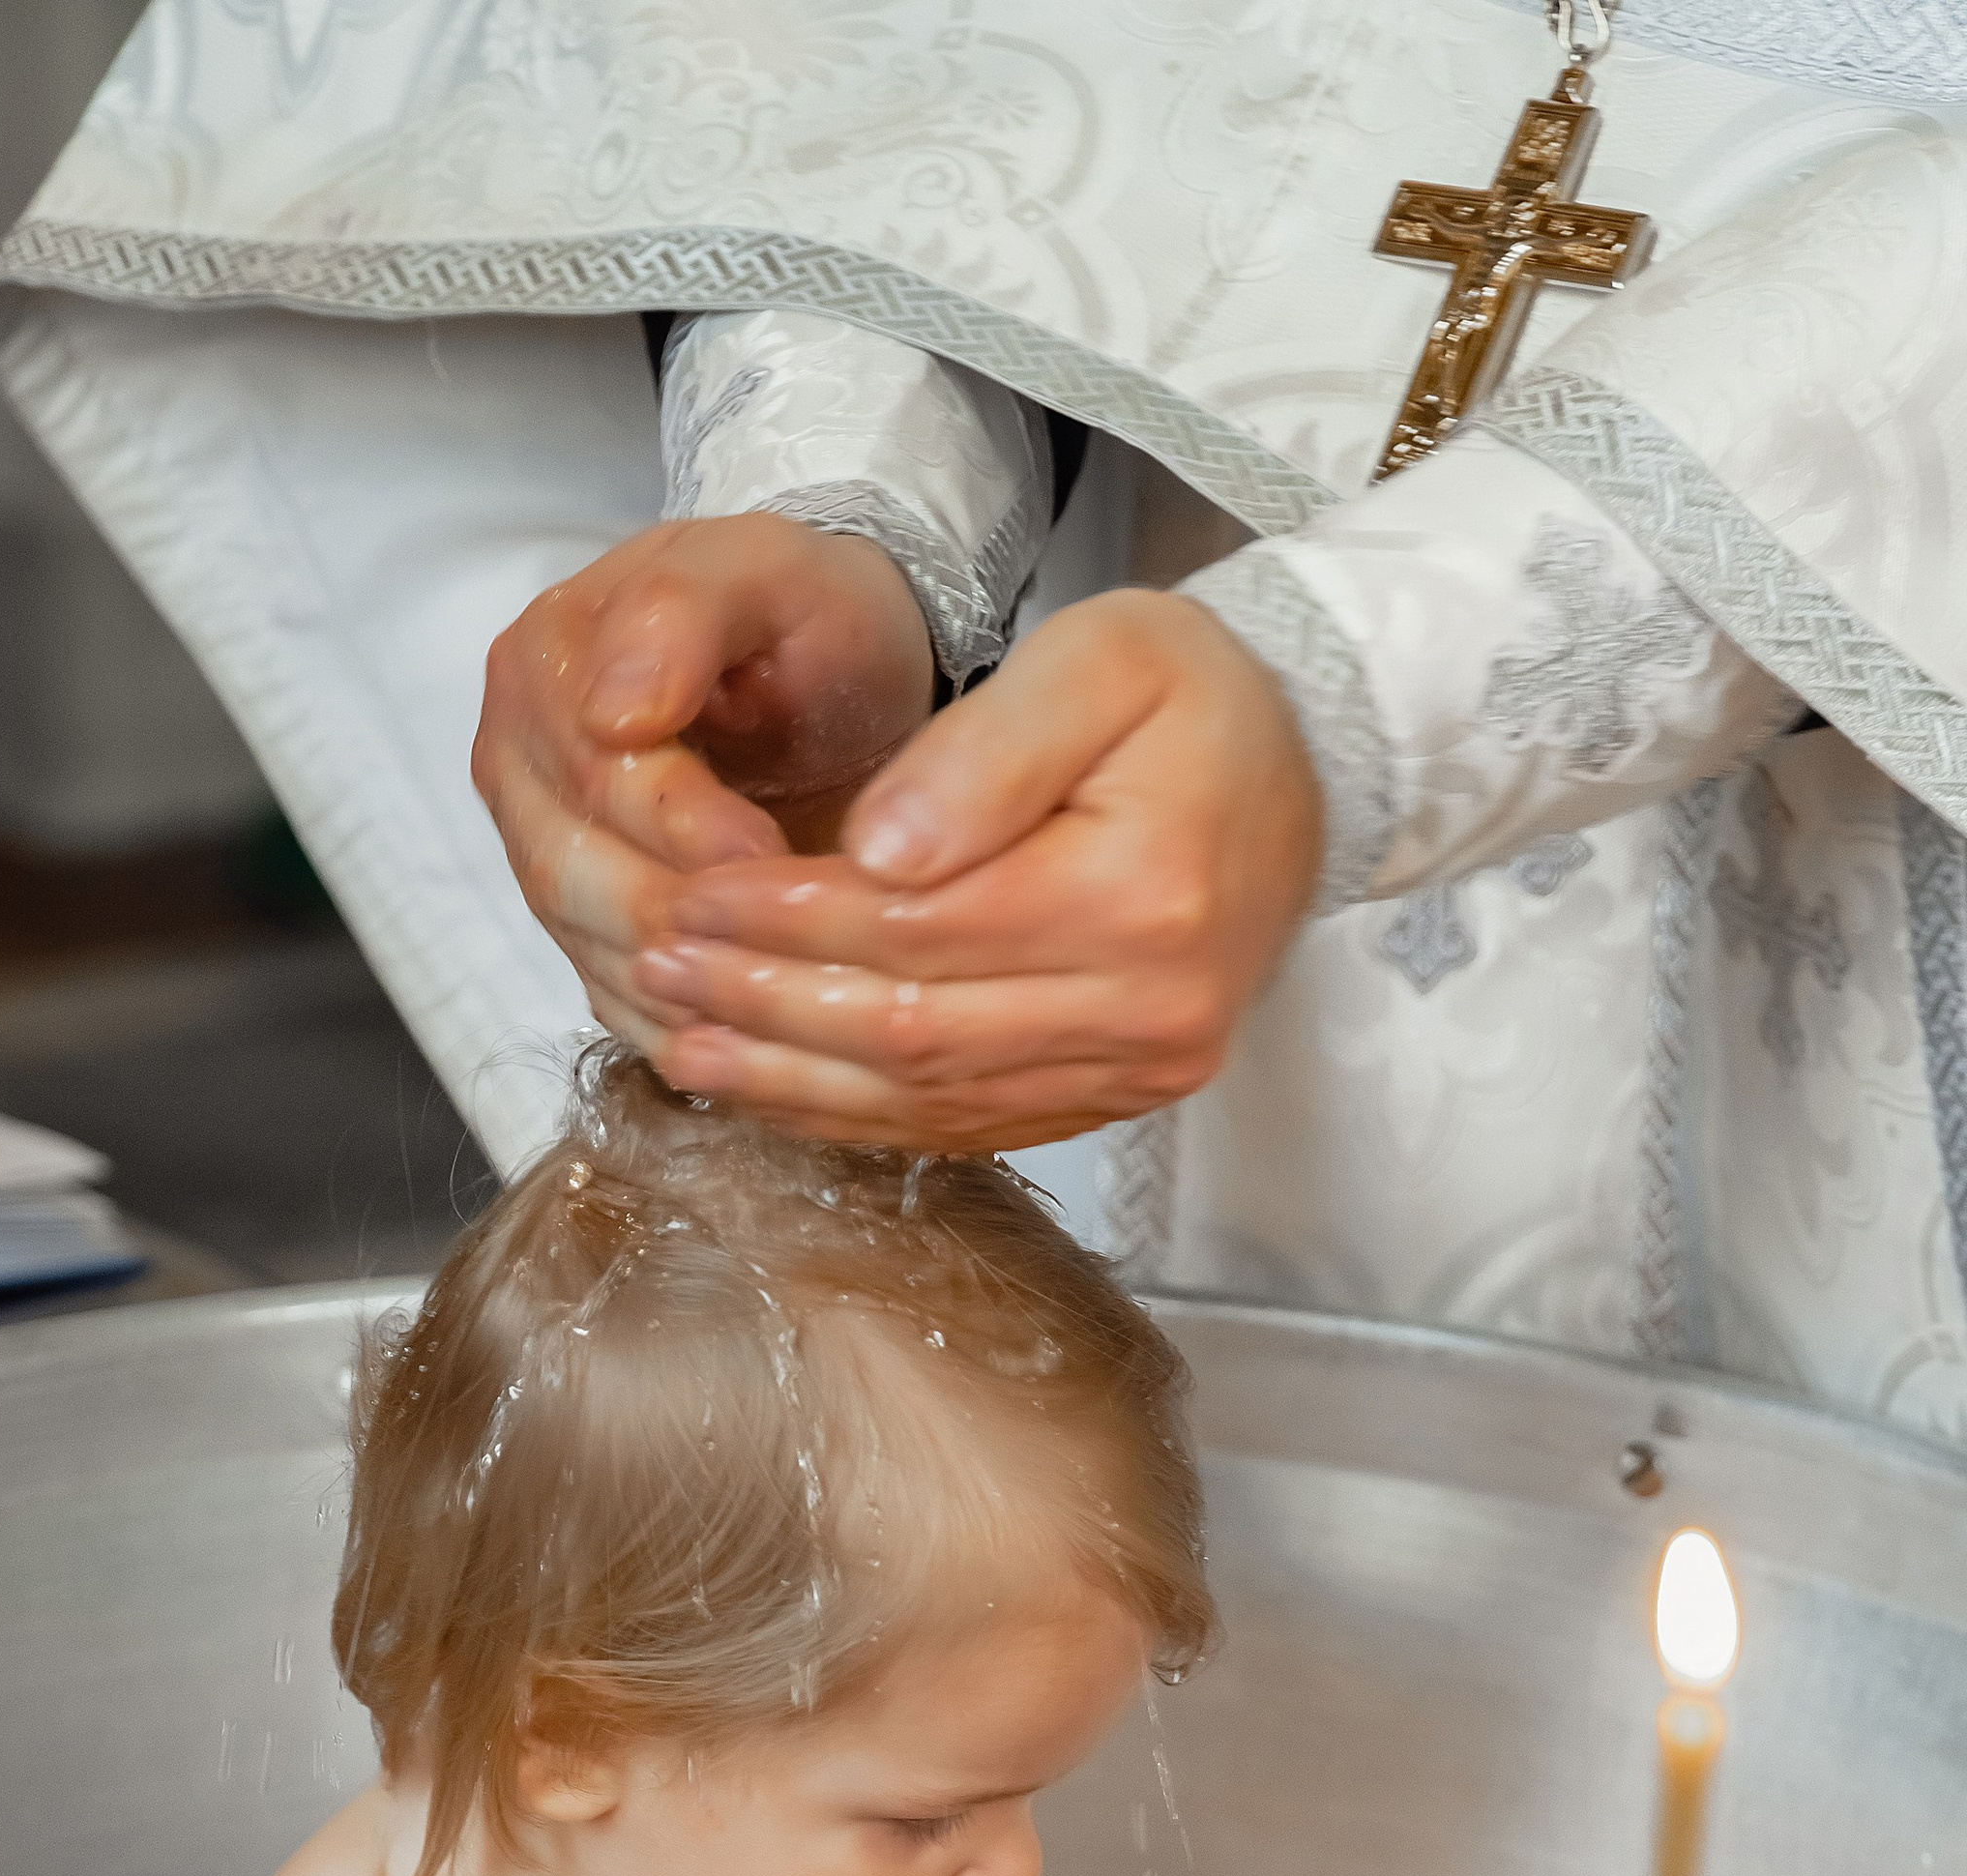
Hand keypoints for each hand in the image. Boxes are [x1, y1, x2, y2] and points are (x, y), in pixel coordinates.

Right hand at [471, 514, 938, 1041]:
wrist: (839, 669)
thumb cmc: (809, 616)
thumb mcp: (768, 571)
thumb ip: (686, 616)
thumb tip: (612, 713)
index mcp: (545, 668)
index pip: (593, 775)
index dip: (681, 825)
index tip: (768, 849)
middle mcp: (520, 767)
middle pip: (577, 875)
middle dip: (684, 914)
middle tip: (789, 939)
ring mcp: (542, 855)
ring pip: (592, 948)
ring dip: (684, 983)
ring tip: (783, 993)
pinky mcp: (583, 928)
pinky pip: (616, 1000)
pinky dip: (682, 1028)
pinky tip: (753, 1037)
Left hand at [622, 589, 1323, 1149]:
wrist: (1306, 770)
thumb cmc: (1197, 699)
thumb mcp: (1102, 659)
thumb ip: (983, 751)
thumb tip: (873, 847)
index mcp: (1139, 895)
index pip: (920, 929)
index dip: (791, 918)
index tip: (692, 892)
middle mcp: (1148, 1009)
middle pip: (914, 1027)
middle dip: (769, 1004)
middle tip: (661, 966)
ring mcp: (1138, 1070)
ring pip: (931, 1097)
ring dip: (795, 1079)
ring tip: (685, 1041)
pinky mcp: (1118, 1098)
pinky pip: (968, 1125)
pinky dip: (859, 1115)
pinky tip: (778, 1088)